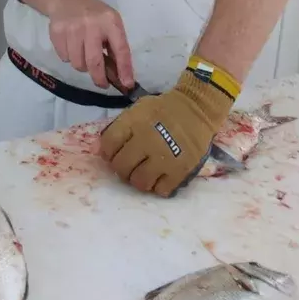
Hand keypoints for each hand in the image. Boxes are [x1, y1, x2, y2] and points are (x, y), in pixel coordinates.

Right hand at [47, 0, 133, 88]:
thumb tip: (121, 76)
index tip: (127, 84)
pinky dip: (70, 57)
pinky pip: (65, 58)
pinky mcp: (57, 33)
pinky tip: (72, 46)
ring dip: (83, 66)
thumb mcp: (110, 24)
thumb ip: (115, 47)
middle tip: (102, 84)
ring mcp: (72, 29)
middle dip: (99, 78)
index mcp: (110, 22)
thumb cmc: (94, 15)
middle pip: (94, 62)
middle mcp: (91, 25)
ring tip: (84, 54)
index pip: (120, 49)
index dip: (124, 69)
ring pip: (78, 63)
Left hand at [98, 57, 239, 197]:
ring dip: (139, 180)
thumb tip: (100, 150)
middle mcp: (147, 141)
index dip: (108, 152)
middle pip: (121, 167)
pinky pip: (161, 190)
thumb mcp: (138, 110)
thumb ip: (119, 128)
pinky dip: (159, 186)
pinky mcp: (180, 170)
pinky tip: (161, 176)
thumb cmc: (164, 110)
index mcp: (134, 123)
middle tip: (130, 165)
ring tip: (145, 173)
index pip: (108, 145)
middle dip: (123, 168)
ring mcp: (164, 158)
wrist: (198, 109)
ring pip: (139, 182)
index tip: (115, 153)